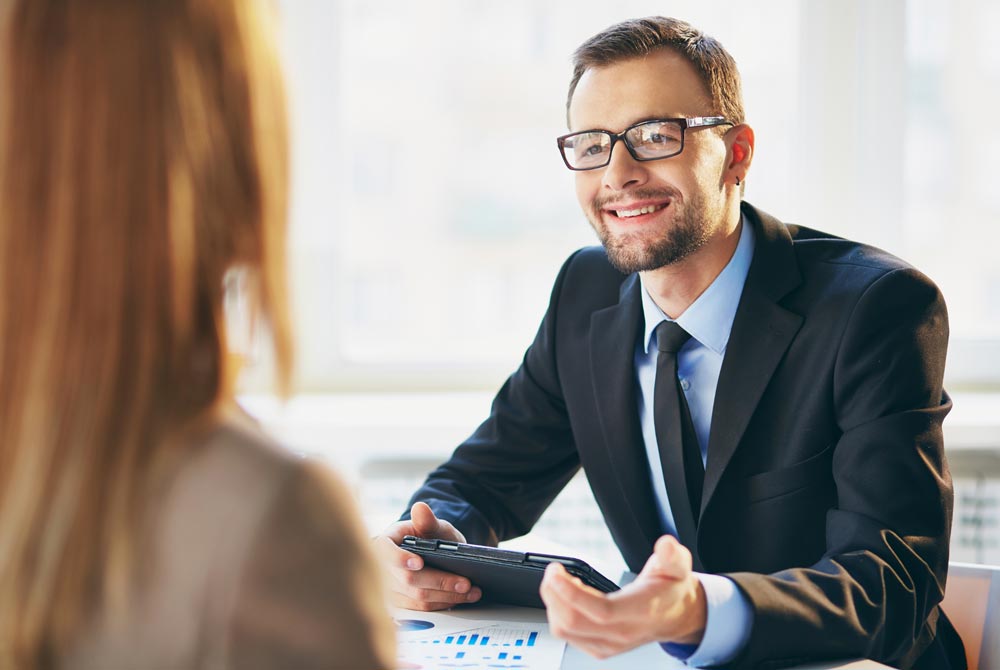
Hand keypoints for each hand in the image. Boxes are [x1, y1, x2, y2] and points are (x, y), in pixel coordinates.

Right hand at [373, 502, 482, 610]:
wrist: (432, 554)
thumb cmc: (429, 537)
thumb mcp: (432, 526)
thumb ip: (427, 520)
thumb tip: (421, 508)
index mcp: (385, 543)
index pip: (386, 553)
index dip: (400, 559)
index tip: (419, 562)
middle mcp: (384, 569)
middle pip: (407, 580)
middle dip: (439, 582)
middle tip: (465, 583)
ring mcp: (391, 590)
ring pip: (417, 599)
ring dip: (447, 596)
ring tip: (472, 592)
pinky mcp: (403, 605)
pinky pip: (423, 609)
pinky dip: (443, 604)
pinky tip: (461, 598)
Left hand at [540, 535, 706, 658]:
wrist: (675, 617)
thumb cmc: (670, 591)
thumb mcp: (677, 567)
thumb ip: (672, 555)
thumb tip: (666, 545)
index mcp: (641, 611)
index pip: (602, 611)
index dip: (572, 593)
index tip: (556, 572)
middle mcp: (623, 632)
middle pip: (574, 624)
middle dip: (554, 594)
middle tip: (553, 571)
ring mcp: (609, 643)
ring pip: (565, 630)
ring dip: (554, 603)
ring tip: (561, 582)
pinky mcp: (599, 647)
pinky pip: (568, 635)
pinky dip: (558, 613)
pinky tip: (568, 595)